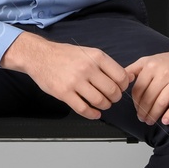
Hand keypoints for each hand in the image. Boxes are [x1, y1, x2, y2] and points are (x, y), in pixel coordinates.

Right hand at [1, 32, 133, 119]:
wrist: (40, 56)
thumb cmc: (65, 55)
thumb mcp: (89, 53)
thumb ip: (107, 65)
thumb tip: (129, 77)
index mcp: (96, 56)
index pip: (121, 76)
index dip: (123, 86)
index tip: (120, 88)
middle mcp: (87, 68)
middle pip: (112, 91)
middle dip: (115, 98)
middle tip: (112, 98)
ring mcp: (75, 81)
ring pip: (100, 101)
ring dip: (104, 106)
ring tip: (102, 104)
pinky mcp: (64, 93)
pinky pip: (83, 109)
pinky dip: (92, 114)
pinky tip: (94, 112)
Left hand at [124, 46, 168, 125]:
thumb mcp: (148, 60)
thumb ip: (132, 70)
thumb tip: (121, 81)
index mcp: (151, 66)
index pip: (138, 89)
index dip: (136, 102)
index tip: (137, 109)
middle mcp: (164, 72)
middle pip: (149, 97)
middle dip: (143, 111)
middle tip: (143, 118)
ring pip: (162, 102)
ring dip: (154, 115)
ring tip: (151, 121)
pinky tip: (165, 120)